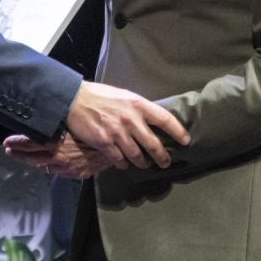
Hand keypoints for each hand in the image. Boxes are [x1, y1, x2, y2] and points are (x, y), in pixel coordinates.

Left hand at [4, 134, 112, 180]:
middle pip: (32, 158)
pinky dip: (49, 167)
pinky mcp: (76, 174)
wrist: (115, 147)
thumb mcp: (74, 125)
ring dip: (32, 161)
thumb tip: (45, 123)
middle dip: (19, 154)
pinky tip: (45, 164)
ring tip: (22, 157)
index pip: (30, 144)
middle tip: (9, 150)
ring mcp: (67, 169)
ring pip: (43, 167)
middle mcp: (59, 158)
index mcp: (57, 144)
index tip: (7, 142)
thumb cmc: (94, 131)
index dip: (17, 144)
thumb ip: (58, 128)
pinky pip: (57, 172)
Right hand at [62, 81, 189, 168]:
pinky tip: (124, 164)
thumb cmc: (100, 96)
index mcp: (138, 104)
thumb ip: (137, 109)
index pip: (165, 119)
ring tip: (145, 164)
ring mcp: (117, 133)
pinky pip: (119, 159)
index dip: (178, 131)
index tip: (185, 141)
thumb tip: (151, 121)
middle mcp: (130, 119)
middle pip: (153, 144)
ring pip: (137, 155)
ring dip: (142, 163)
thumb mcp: (124, 96)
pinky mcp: (104, 143)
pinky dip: (123, 164)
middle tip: (166, 162)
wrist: (74, 99)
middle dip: (162, 157)